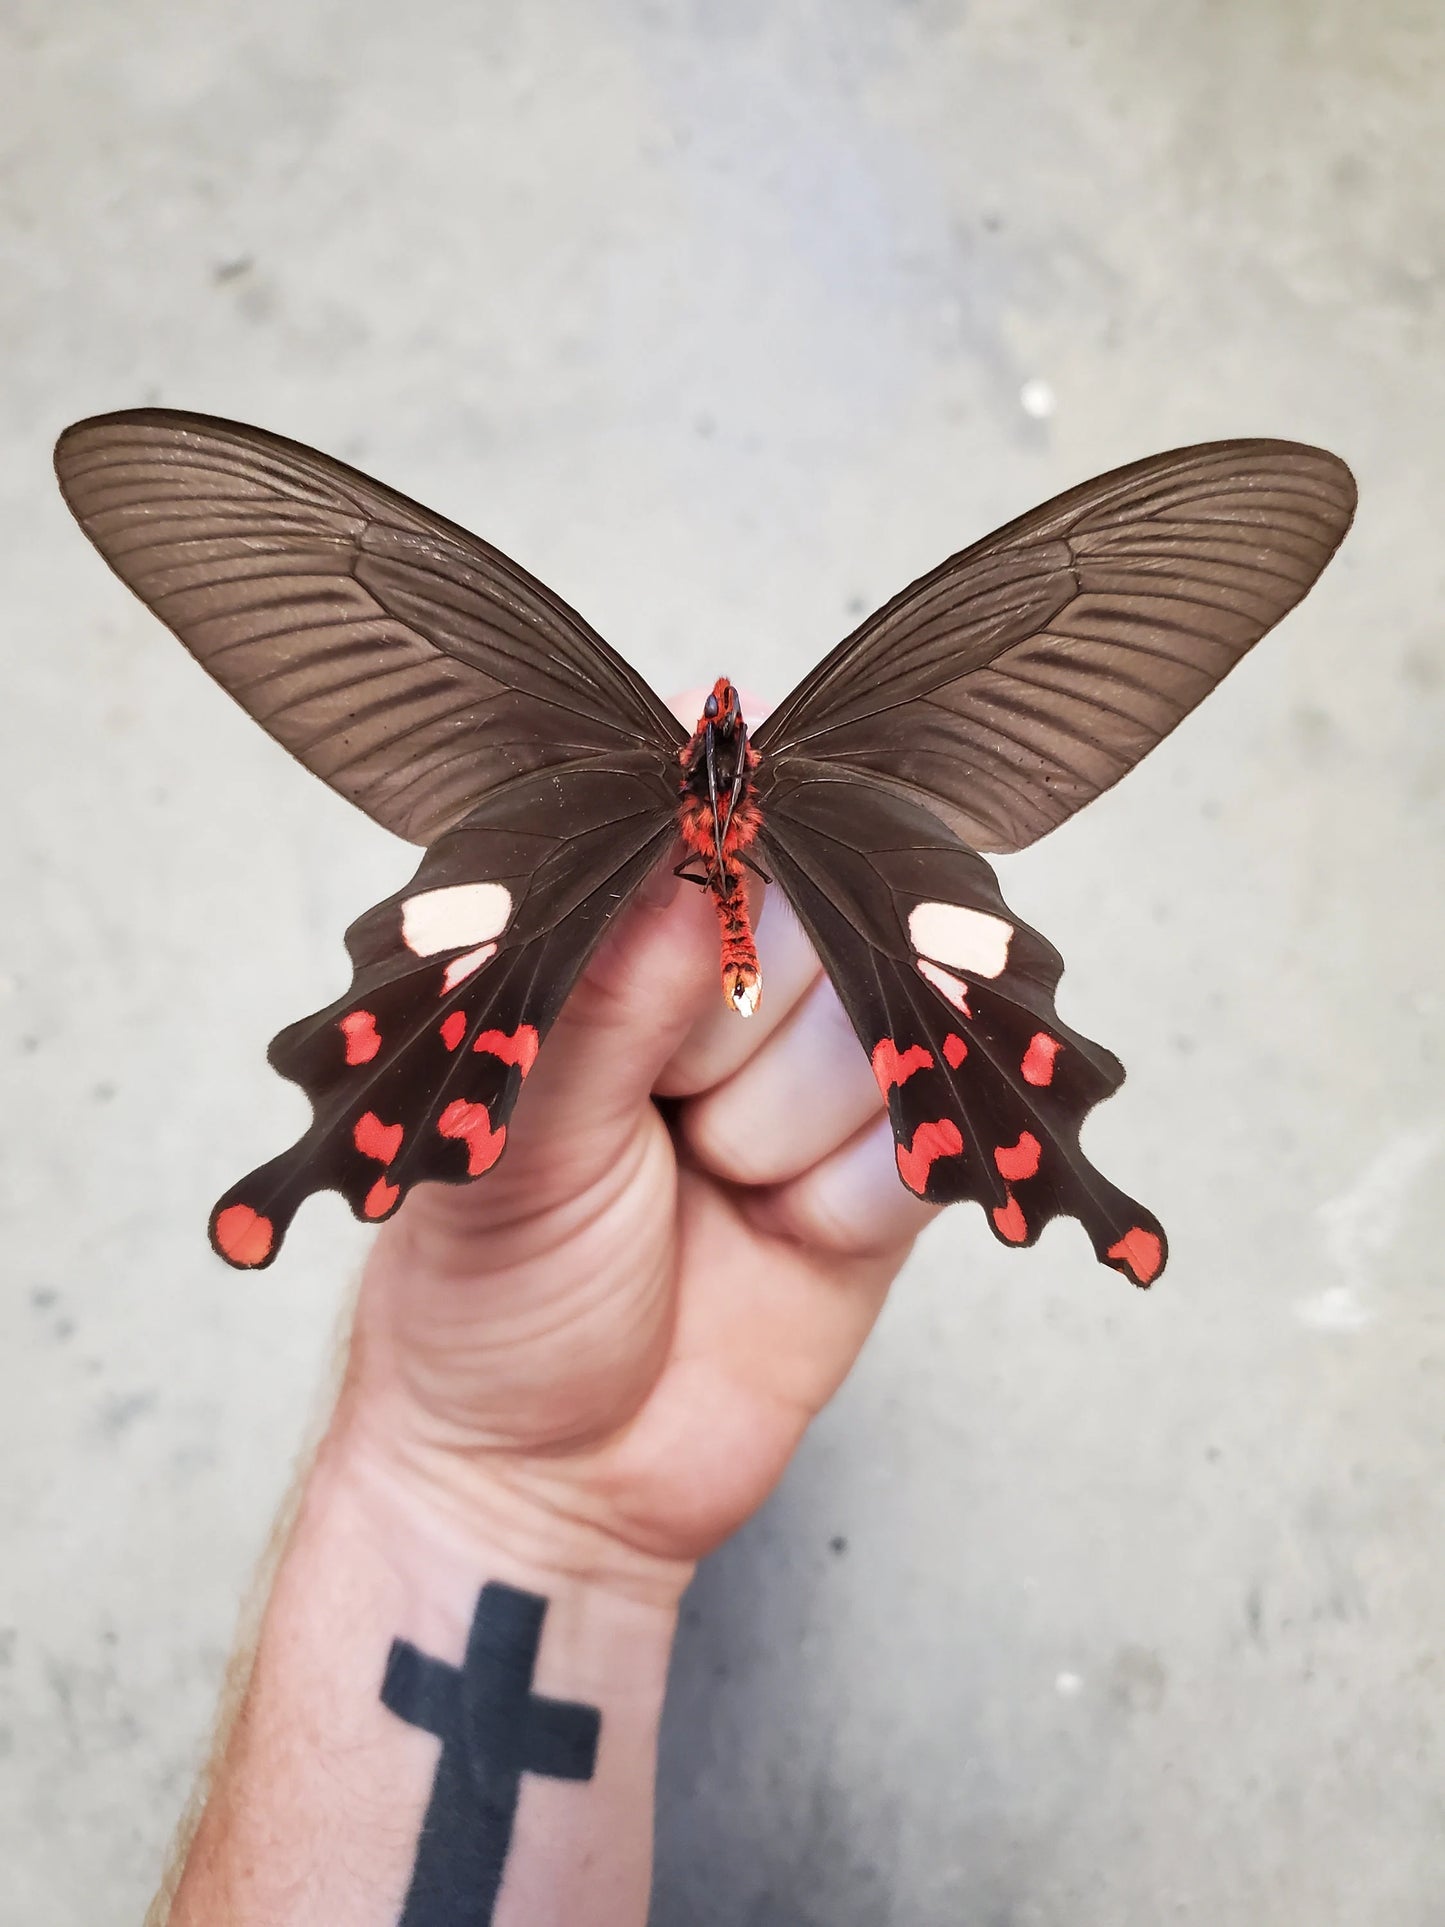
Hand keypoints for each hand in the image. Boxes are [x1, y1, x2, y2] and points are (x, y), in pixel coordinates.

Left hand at [340, 719, 934, 1594]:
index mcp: (601, 954)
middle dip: (742, 1027)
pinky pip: (925, 1135)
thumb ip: (611, 988)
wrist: (551, 1491)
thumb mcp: (522, 1135)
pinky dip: (853, 1196)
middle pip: (820, 918)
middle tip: (664, 1114)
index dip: (731, 847)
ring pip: (884, 1025)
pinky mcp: (879, 1172)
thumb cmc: (488, 1301)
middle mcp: (714, 995)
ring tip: (710, 1187)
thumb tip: (700, 834)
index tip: (727, 880)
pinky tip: (781, 1237)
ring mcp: (806, 1080)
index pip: (705, 827)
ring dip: (790, 1126)